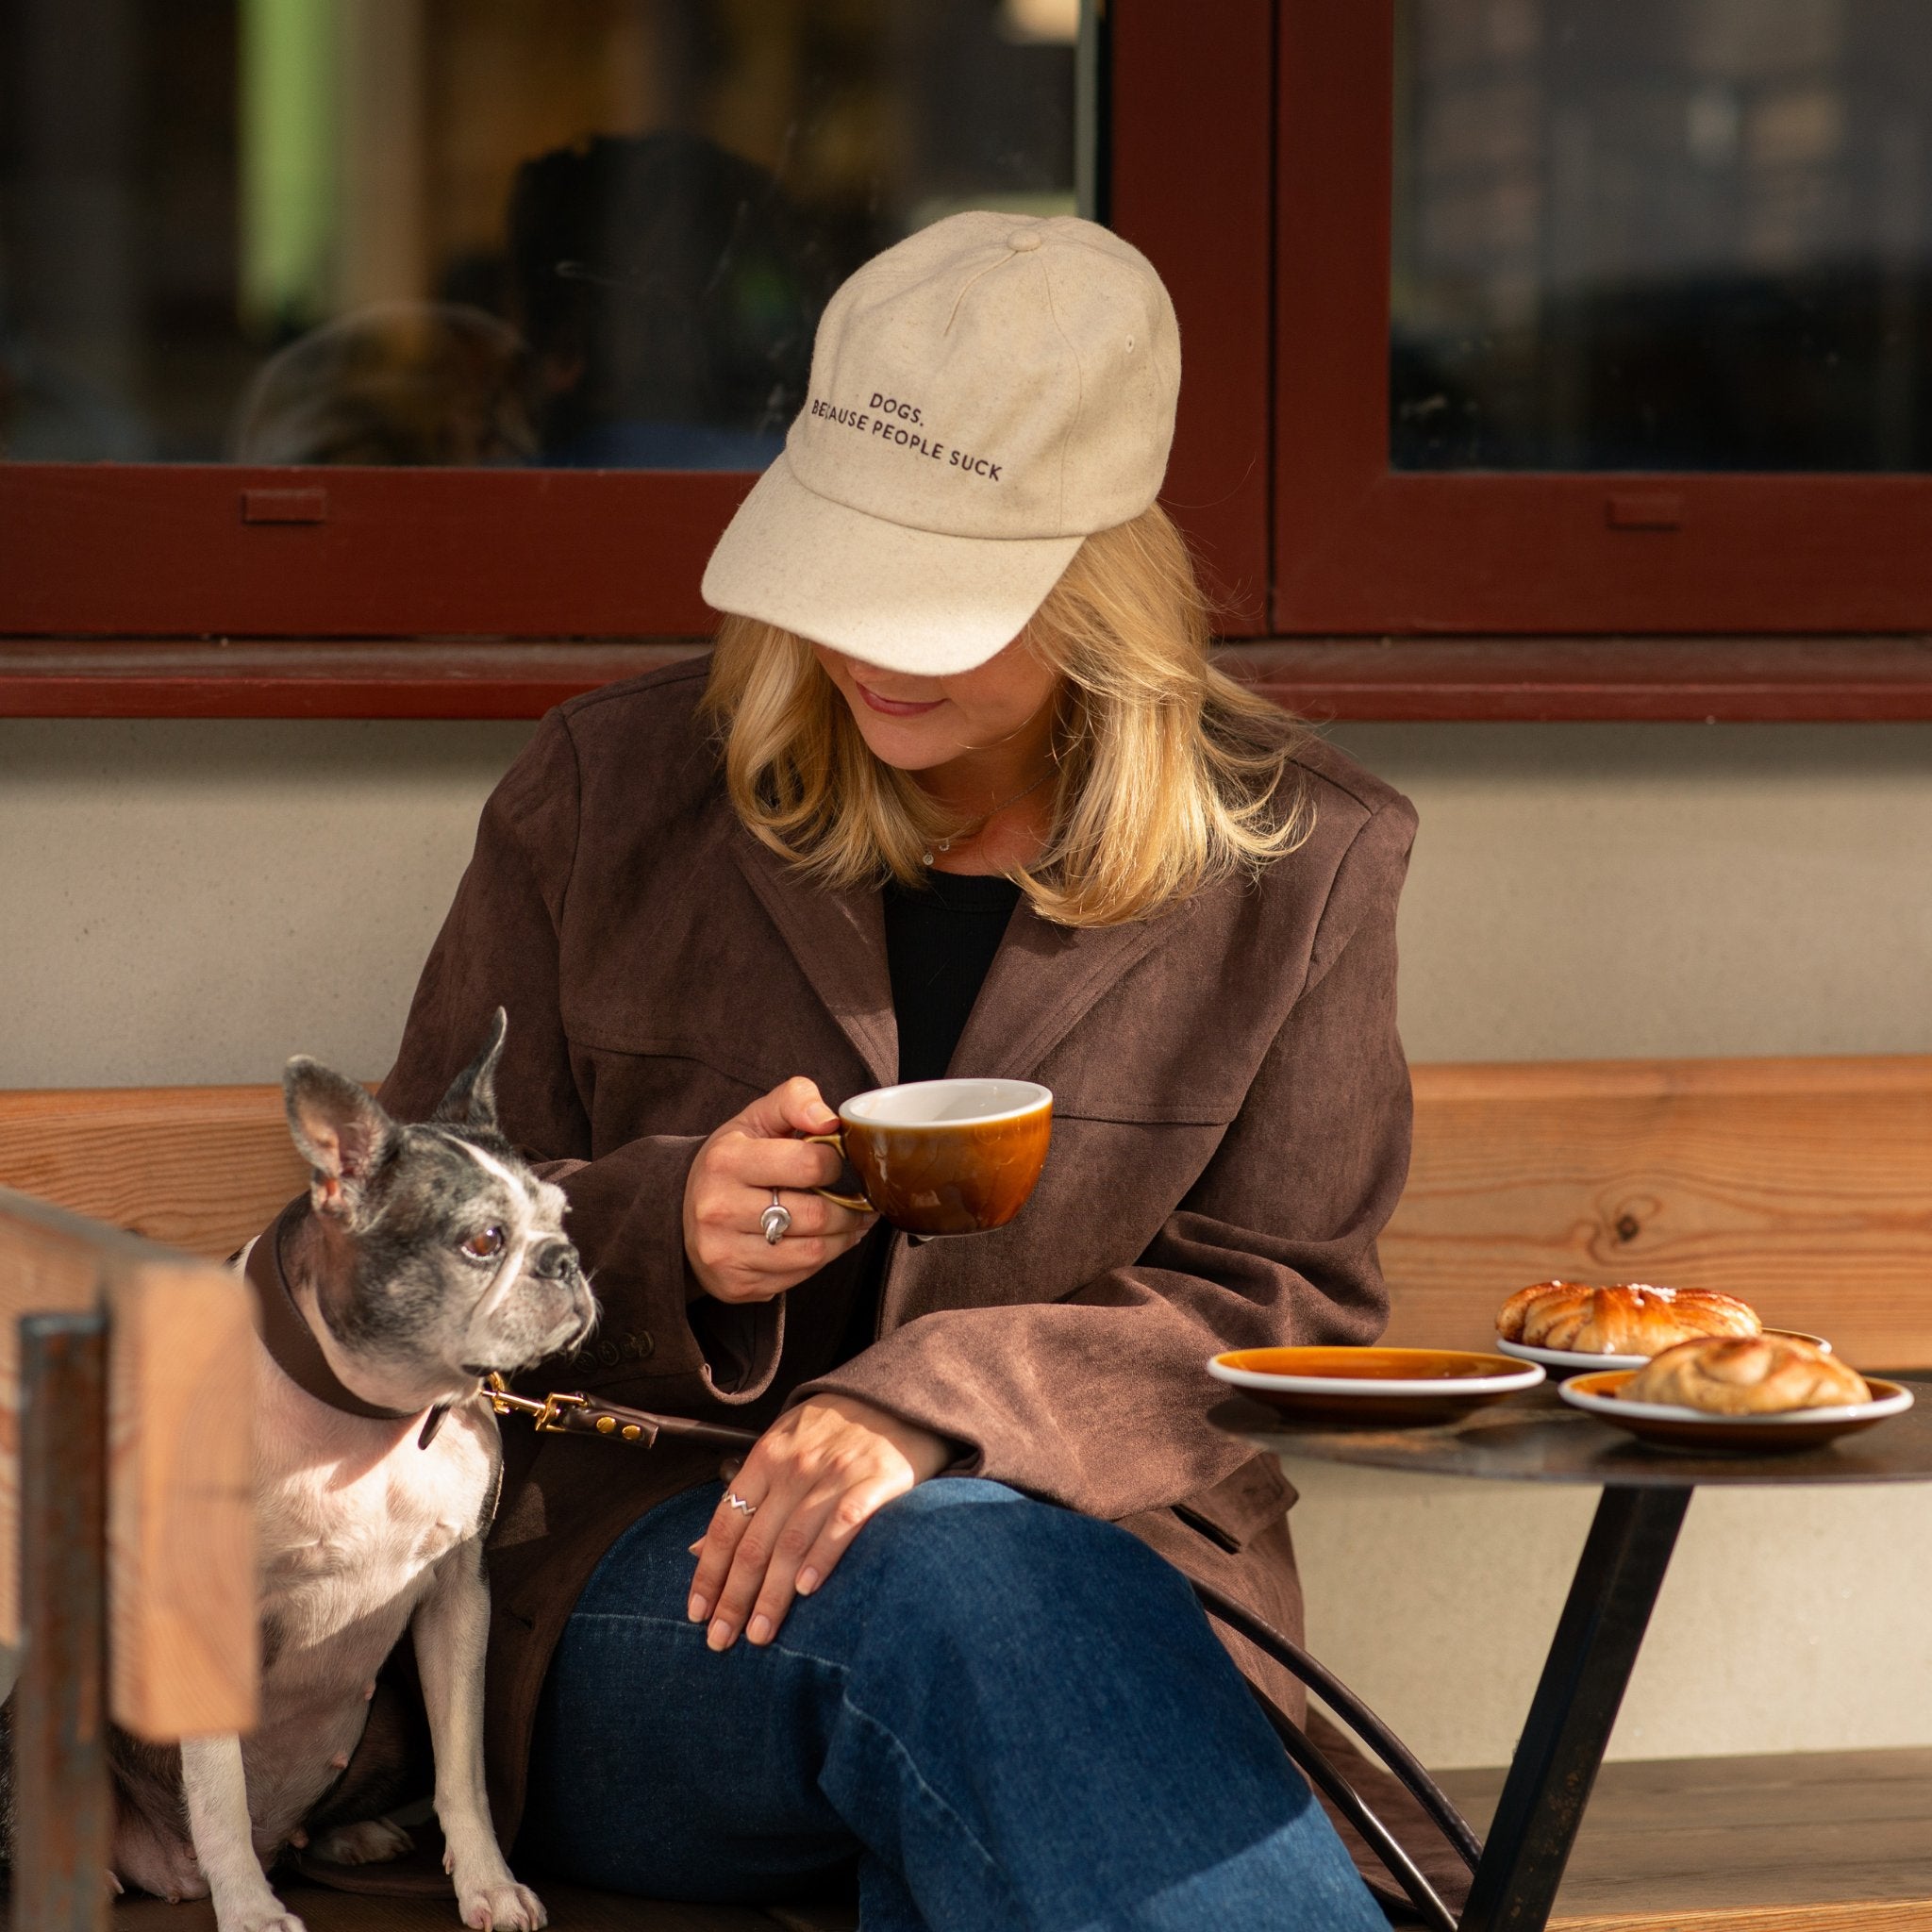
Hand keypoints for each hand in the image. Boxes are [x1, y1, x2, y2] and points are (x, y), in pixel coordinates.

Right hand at [683, 1077, 874, 1303]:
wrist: (683, 1211)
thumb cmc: (731, 1161)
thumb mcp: (755, 1119)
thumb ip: (795, 1101)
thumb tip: (828, 1120)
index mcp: (726, 1160)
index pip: (808, 1164)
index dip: (835, 1163)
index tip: (836, 1164)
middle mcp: (718, 1208)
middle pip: (814, 1216)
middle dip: (849, 1210)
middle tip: (860, 1203)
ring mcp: (723, 1251)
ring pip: (812, 1253)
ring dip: (843, 1239)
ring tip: (850, 1224)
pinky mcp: (734, 1284)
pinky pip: (797, 1277)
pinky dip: (820, 1261)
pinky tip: (822, 1243)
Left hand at [686, 1395, 949, 1650]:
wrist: (898, 1397)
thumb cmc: (834, 1430)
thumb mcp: (783, 1447)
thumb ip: (747, 1497)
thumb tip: (699, 1550)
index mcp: (767, 1458)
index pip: (727, 1523)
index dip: (709, 1572)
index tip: (698, 1614)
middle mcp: (796, 1467)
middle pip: (755, 1542)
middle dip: (734, 1597)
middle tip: (722, 1641)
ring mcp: (836, 1474)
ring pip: (793, 1543)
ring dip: (772, 1595)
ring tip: (760, 1634)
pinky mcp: (876, 1481)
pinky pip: (844, 1523)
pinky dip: (823, 1557)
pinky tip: (809, 1591)